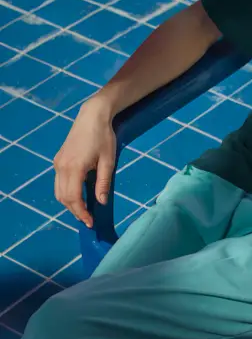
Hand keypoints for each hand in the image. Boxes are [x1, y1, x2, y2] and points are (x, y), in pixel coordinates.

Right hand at [53, 97, 116, 227]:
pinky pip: (59, 182)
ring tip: (84, 210)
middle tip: (88, 220)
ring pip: (58, 191)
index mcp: (74, 168)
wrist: (92, 116)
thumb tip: (101, 202)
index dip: (81, 212)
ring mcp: (57, 163)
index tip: (90, 222)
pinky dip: (66, 192)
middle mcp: (61, 167)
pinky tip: (78, 195)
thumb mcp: (108, 161)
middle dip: (75, 211)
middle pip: (63, 197)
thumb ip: (104, 183)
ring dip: (69, 203)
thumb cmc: (104, 137)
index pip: (73, 198)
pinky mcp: (58, 160)